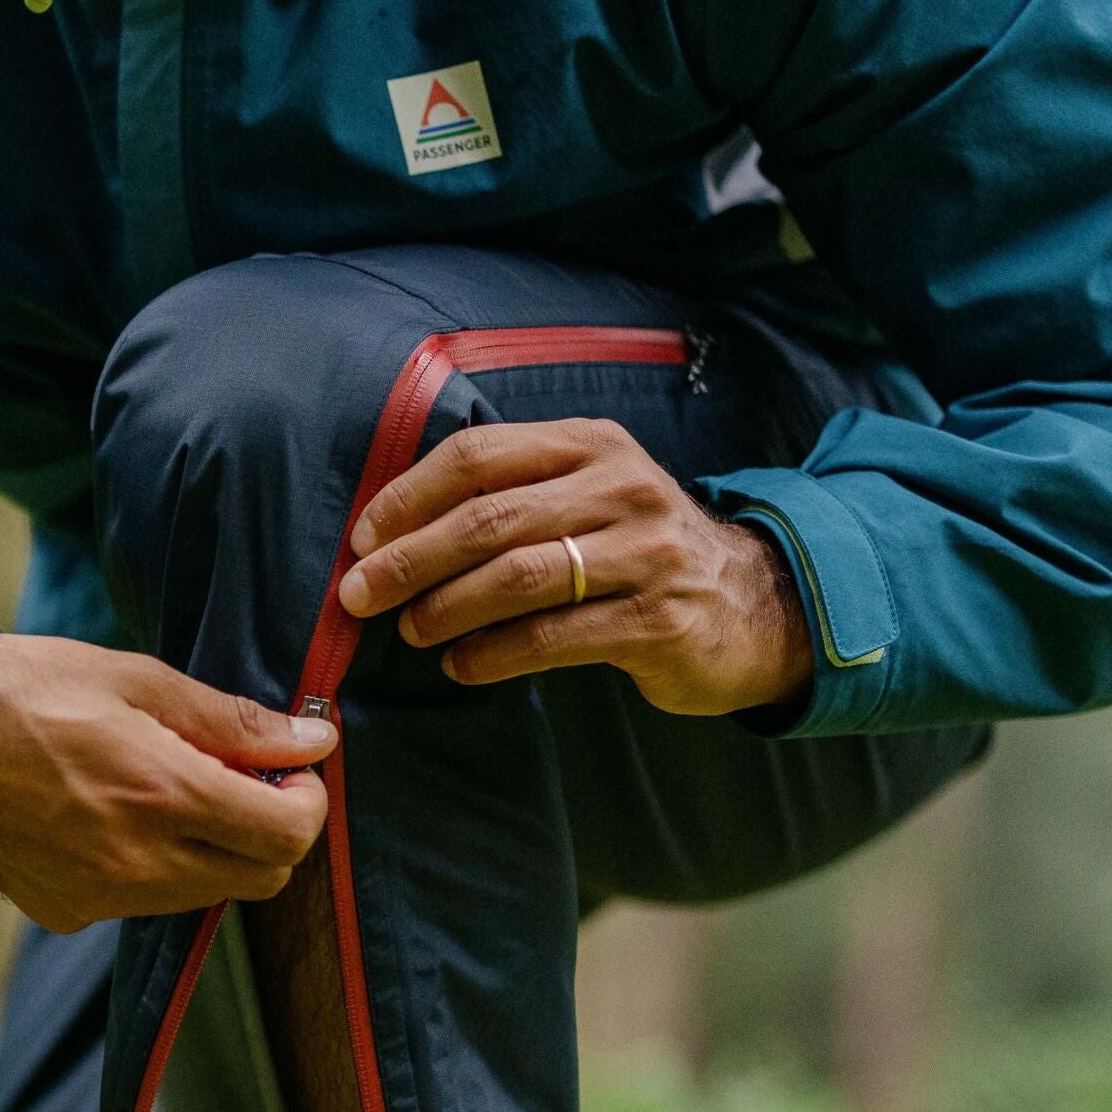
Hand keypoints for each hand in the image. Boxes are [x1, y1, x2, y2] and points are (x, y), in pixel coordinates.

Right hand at [0, 631, 334, 931]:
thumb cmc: (28, 688)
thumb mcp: (137, 679)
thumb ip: (232, 720)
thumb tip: (313, 742)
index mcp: (160, 792)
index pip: (287, 836)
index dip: (307, 804)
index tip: (293, 771)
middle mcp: (135, 861)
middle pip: (261, 878)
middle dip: (272, 831)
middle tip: (246, 778)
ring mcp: (99, 898)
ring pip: (207, 895)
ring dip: (217, 851)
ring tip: (176, 790)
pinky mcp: (67, 913)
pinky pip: (146, 903)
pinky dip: (159, 868)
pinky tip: (120, 817)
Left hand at [337, 419, 812, 716]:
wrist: (753, 606)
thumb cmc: (640, 553)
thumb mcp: (589, 496)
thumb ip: (512, 495)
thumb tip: (393, 530)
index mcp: (591, 445)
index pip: (479, 454)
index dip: (409, 496)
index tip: (363, 537)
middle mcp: (621, 488)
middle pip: (489, 517)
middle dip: (410, 558)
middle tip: (358, 596)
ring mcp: (644, 553)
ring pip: (517, 576)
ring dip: (446, 607)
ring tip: (409, 631)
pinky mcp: (656, 619)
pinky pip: (552, 636)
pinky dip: (492, 654)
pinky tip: (461, 665)